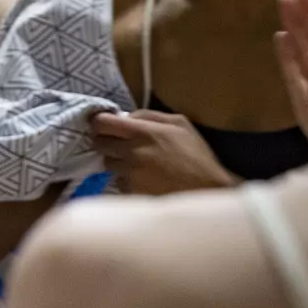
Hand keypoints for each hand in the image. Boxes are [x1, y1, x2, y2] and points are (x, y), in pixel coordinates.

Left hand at [91, 110, 235, 194]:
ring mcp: (130, 174)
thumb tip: (126, 116)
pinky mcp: (131, 191)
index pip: (103, 123)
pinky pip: (118, 182)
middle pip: (99, 144)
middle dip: (106, 142)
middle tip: (118, 144)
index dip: (99, 123)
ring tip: (135, 163)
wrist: (207, 191)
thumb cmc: (196, 155)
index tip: (104, 125)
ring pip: (108, 164)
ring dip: (116, 162)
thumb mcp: (179, 124)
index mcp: (143, 132)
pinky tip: (143, 179)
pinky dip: (126, 179)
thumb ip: (149, 116)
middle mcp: (131, 152)